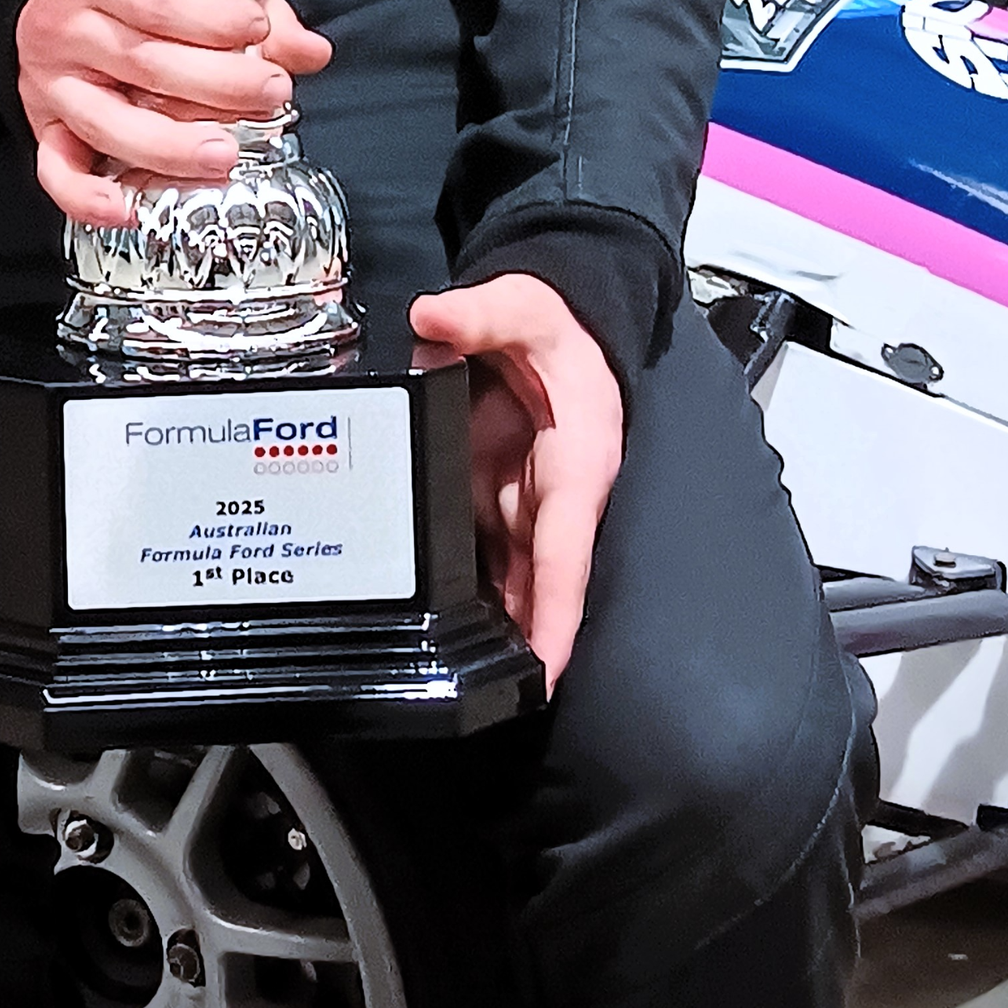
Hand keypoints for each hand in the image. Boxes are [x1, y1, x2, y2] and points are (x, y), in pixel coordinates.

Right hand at [15, 0, 329, 228]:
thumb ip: (247, 7)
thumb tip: (309, 50)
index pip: (155, 0)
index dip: (210, 18)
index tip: (257, 29)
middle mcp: (68, 32)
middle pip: (143, 63)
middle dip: (216, 84)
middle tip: (270, 93)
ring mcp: (52, 87)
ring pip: (108, 124)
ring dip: (170, 147)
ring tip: (225, 155)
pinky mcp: (45, 132)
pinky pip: (58, 173)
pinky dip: (89, 199)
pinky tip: (130, 209)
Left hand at [407, 274, 623, 693]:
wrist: (563, 318)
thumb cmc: (555, 324)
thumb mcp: (521, 308)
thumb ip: (479, 314)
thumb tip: (431, 317)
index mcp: (575, 464)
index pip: (565, 554)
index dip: (556, 616)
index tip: (545, 672)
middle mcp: (552, 495)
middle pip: (534, 585)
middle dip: (514, 643)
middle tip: (481, 699)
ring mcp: (523, 502)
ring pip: (507, 578)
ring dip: (487, 624)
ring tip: (452, 681)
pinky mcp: (497, 496)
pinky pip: (480, 550)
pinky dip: (462, 585)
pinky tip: (432, 620)